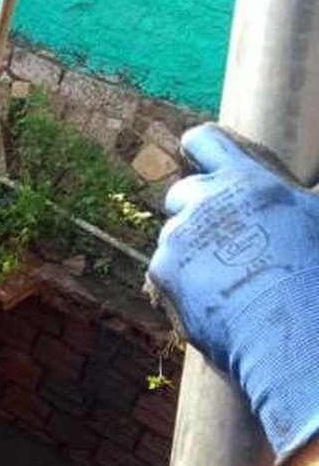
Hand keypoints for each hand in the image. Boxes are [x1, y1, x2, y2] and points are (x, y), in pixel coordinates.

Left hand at [146, 122, 318, 463]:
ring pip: (173, 238)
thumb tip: (305, 195)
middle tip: (217, 237)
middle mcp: (204, 200)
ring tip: (222, 281)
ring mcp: (177, 235)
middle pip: (180, 193)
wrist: (287, 323)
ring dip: (188, 252)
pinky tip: (209, 302)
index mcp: (244, 178)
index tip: (192, 149)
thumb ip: (293, 203)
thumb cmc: (313, 270)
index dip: (198, 146)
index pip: (205, 142)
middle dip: (193, 209)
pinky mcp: (161, 270)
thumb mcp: (313, 217)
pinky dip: (178, 285)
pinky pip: (163, 272)